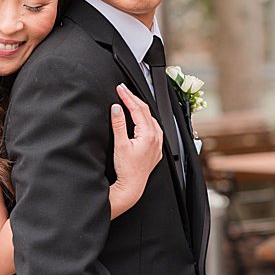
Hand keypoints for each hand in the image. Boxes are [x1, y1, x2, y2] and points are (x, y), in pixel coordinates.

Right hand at [109, 84, 162, 217]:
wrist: (132, 186)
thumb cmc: (127, 169)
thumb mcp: (120, 144)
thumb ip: (118, 124)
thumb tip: (116, 108)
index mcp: (148, 134)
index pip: (137, 109)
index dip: (127, 97)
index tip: (120, 88)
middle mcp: (156, 137)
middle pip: (145, 111)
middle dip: (133, 99)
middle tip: (123, 90)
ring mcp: (157, 142)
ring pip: (150, 118)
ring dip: (140, 108)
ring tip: (130, 100)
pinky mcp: (155, 148)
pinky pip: (153, 127)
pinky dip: (145, 118)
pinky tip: (141, 118)